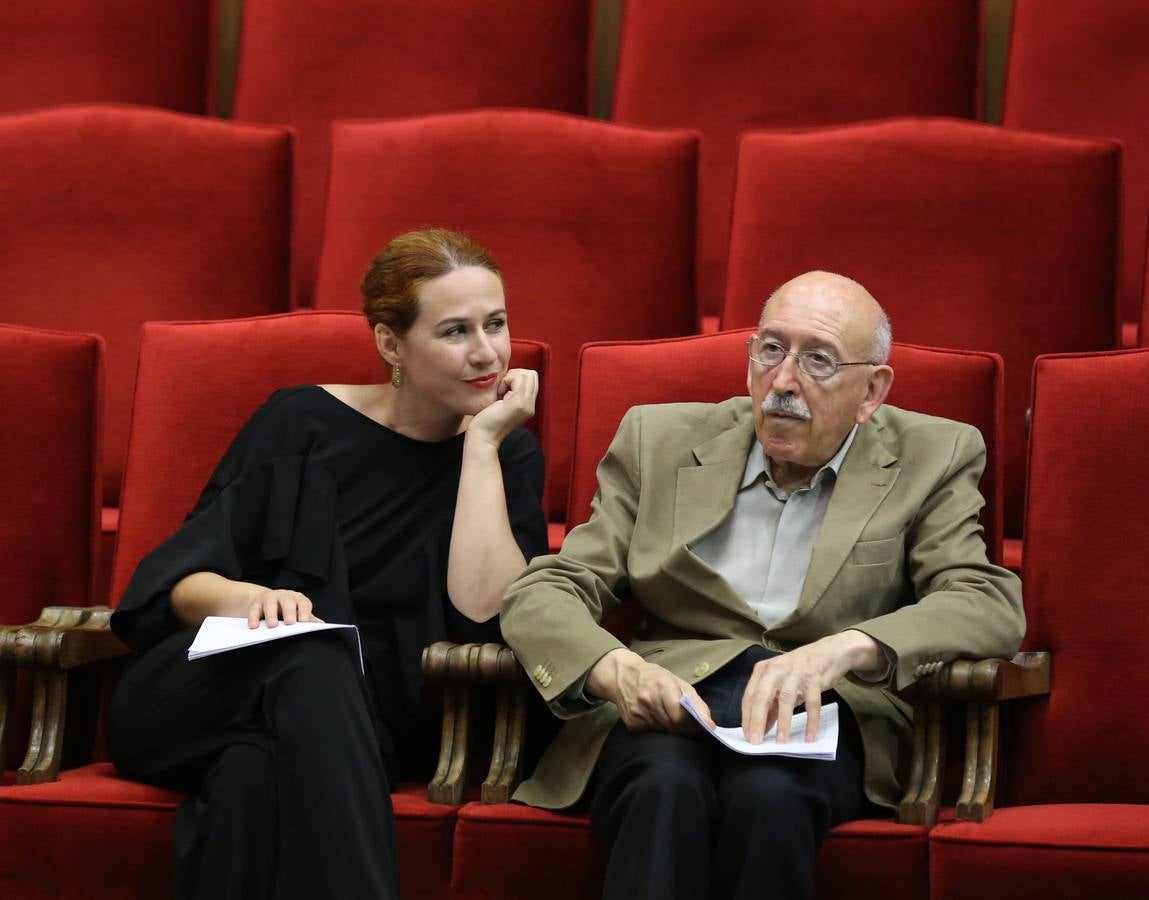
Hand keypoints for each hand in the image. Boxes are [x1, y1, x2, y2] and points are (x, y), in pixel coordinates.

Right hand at [246, 589, 322, 628]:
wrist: (267, 601)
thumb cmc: (288, 609)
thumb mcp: (298, 612)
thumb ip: (309, 619)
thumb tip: (322, 626)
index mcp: (298, 599)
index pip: (303, 603)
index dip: (304, 611)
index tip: (304, 621)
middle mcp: (284, 596)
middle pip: (287, 601)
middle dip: (289, 611)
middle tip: (290, 622)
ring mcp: (270, 599)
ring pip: (270, 604)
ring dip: (271, 614)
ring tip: (272, 626)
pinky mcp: (256, 603)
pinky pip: (254, 609)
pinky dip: (254, 618)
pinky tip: (254, 626)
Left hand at [467, 368, 537, 446]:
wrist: (483, 437)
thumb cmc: (486, 420)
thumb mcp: (503, 403)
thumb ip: (510, 392)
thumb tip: (508, 376)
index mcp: (528, 406)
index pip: (532, 379)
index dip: (516, 378)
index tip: (503, 390)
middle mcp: (531, 406)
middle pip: (532, 375)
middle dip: (515, 375)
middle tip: (501, 390)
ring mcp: (527, 405)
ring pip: (528, 375)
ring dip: (511, 378)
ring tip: (500, 393)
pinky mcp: (519, 403)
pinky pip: (519, 379)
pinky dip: (507, 381)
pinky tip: (498, 395)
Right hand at [587, 648, 713, 733]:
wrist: (621, 675)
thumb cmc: (654, 677)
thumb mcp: (676, 681)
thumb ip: (694, 701)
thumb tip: (710, 725)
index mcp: (662, 686)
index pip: (680, 717)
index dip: (691, 726)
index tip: (696, 728)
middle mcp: (648, 699)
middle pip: (673, 727)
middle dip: (682, 728)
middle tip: (683, 723)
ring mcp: (638, 712)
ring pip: (663, 732)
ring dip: (669, 729)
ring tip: (666, 716)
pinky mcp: (631, 723)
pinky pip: (651, 733)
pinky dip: (656, 729)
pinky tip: (654, 718)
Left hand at [740, 631, 881, 743]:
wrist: (827, 652)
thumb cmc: (799, 671)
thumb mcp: (780, 685)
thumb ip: (770, 705)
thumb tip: (761, 728)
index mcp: (764, 670)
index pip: (750, 695)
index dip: (747, 717)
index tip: (748, 735)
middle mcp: (777, 668)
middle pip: (762, 696)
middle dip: (758, 720)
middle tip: (757, 741)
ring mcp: (796, 673)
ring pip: (786, 699)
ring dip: (783, 722)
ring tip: (781, 741)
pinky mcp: (814, 679)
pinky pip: (812, 703)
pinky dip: (811, 721)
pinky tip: (809, 737)